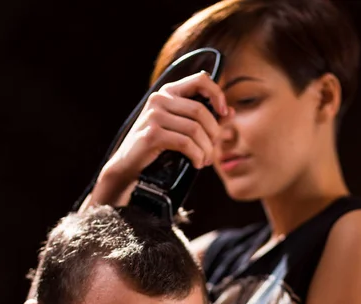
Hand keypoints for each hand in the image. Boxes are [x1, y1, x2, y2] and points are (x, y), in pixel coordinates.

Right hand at [86, 71, 229, 208]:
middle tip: (213, 151)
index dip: (217, 94)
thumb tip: (231, 112)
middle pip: (201, 110)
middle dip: (213, 133)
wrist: (129, 167)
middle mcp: (160, 99)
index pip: (200, 79)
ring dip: (206, 149)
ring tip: (205, 160)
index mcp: (168, 92)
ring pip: (195, 128)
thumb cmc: (157, 148)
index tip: (224, 114)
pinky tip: (197, 163)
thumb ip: (205, 119)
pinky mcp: (152, 134)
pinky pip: (185, 143)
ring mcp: (154, 115)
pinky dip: (196, 155)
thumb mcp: (181, 129)